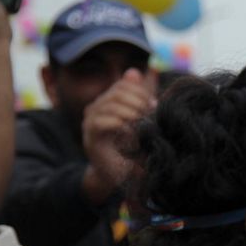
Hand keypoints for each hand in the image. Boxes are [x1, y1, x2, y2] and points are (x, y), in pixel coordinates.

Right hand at [81, 67, 156, 203]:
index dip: (140, 92)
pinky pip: (101, 121)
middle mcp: (96, 108)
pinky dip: (119, 124)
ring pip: (110, 105)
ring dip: (131, 113)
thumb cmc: (134, 146)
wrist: (120, 174)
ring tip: (143, 124)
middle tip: (151, 115)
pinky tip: (131, 133)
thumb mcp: (140, 119)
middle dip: (138, 102)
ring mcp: (90, 121)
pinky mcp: (90, 137)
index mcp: (109, 101)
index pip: (123, 85)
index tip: (155, 105)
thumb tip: (134, 71)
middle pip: (117, 93)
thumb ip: (139, 97)